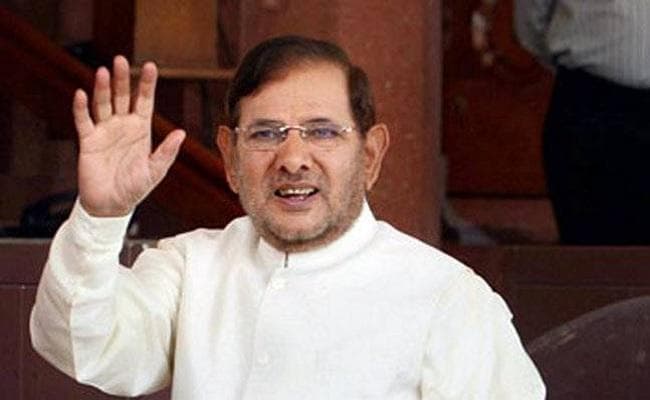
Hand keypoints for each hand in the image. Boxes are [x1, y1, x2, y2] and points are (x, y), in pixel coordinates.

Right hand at [74, 56, 185, 216]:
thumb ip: (167, 152)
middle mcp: (122, 126)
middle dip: (122, 78)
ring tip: (102, 71)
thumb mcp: (155, 170)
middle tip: (120, 59)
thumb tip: (181, 133)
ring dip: (102, 88)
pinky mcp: (88, 141)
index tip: (150, 66)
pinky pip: (84, 121)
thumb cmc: (135, 188)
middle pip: (122, 96)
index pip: (144, 101)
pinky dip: (81, 108)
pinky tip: (81, 93)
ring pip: (102, 104)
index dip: (147, 84)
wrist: (111, 205)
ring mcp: (105, 131)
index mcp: (141, 130)